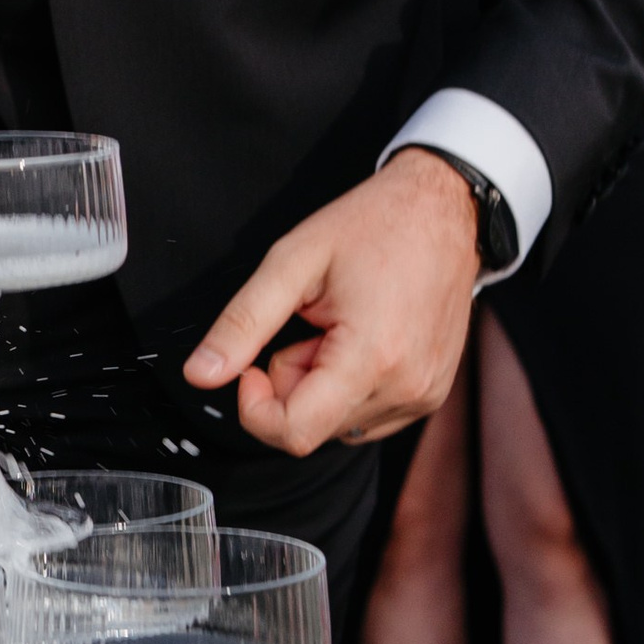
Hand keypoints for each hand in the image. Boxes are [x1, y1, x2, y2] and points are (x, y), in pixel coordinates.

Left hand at [181, 148, 482, 453]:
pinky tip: (362, 337)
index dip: (255, 408)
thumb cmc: (375, 225)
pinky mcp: (431, 394)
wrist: (443, 211)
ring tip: (342, 325)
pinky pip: (366, 415)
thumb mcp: (292, 262)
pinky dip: (349, 385)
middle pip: (312, 427)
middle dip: (292, 381)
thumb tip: (200, 373)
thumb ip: (242, 323)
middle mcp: (406, 388)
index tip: (253, 366)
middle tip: (311, 324)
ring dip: (321, 384)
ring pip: (337, 424)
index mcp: (372, 358)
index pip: (294, 433)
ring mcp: (424, 395)